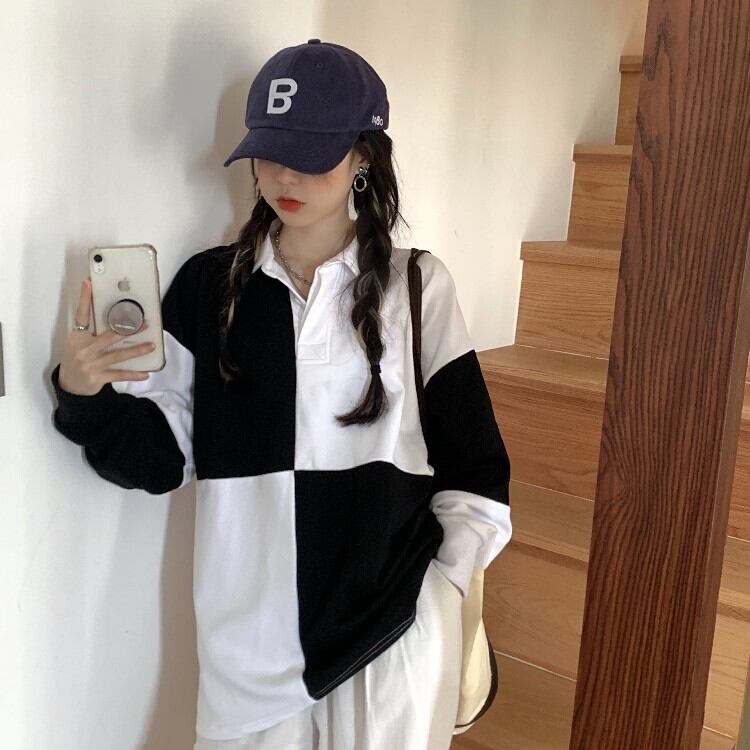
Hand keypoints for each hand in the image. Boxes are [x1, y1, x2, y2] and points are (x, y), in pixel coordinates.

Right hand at [57, 278, 154, 395]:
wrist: (69, 385)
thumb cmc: (77, 359)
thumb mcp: (78, 342)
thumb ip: (92, 330)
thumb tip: (113, 316)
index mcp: (77, 337)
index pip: (81, 315)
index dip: (85, 299)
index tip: (89, 283)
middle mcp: (83, 349)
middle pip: (108, 336)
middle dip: (128, 329)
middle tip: (146, 323)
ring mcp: (91, 364)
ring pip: (117, 355)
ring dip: (136, 350)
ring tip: (151, 345)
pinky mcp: (97, 377)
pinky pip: (119, 374)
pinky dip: (133, 374)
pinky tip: (145, 374)